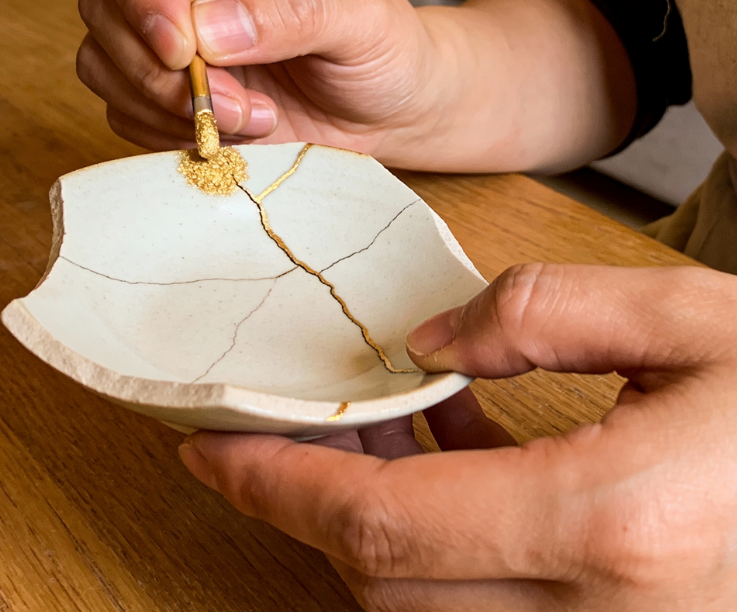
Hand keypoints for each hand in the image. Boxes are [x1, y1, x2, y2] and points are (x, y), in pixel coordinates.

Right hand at [76, 0, 440, 165]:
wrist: (390, 110)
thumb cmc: (386, 46)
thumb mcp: (363, 18)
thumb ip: (293, 11)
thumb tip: (207, 29)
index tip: (182, 48)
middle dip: (162, 69)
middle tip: (241, 104)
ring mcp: (168, 32)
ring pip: (102, 59)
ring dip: (167, 108)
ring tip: (252, 120)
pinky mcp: (163, 88)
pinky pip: (122, 110)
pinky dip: (168, 134)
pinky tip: (232, 134)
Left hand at [178, 264, 736, 609]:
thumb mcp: (691, 321)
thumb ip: (543, 314)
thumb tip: (430, 337)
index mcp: (611, 528)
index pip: (379, 526)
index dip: (278, 486)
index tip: (209, 449)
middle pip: (383, 581)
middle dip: (311, 503)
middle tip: (280, 423)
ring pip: (422, 606)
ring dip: (368, 523)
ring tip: (364, 423)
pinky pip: (483, 606)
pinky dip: (436, 541)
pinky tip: (446, 451)